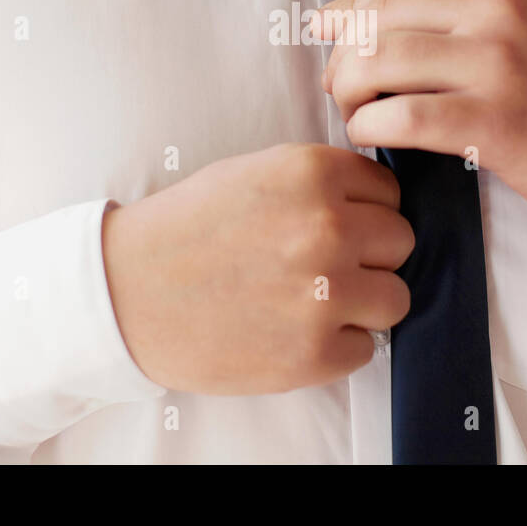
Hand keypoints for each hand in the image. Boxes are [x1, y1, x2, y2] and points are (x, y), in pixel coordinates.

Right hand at [101, 144, 413, 393]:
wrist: (126, 293)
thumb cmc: (187, 229)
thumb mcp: (255, 172)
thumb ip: (321, 181)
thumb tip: (379, 202)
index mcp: (312, 173)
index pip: (389, 192)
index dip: (364, 211)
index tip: (333, 225)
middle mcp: (327, 228)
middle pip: (401, 242)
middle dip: (370, 255)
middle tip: (323, 265)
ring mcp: (325, 293)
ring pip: (396, 298)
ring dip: (363, 303)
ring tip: (315, 300)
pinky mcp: (315, 353)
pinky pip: (366, 348)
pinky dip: (337, 346)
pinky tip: (293, 331)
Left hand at [314, 0, 526, 224]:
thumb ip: (460, 8)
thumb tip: (357, 15)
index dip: (351, 12)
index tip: (329, 36)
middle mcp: (502, 8)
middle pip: (379, 20)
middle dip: (341, 54)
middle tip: (336, 86)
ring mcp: (500, 63)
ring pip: (379, 62)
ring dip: (347, 91)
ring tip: (353, 112)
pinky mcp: (496, 120)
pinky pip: (402, 116)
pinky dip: (369, 126)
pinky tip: (371, 135)